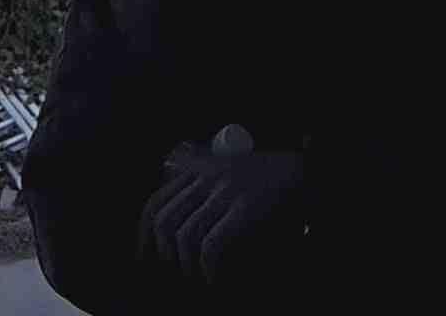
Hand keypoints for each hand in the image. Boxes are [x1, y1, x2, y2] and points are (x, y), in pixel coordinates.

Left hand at [136, 150, 305, 294]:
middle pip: (164, 218)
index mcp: (201, 169)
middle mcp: (208, 177)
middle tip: (169, 269)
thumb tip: (178, 218)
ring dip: (185, 263)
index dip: (144, 232)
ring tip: (194, 275)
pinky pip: (211, 243)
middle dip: (162, 251)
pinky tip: (213, 277)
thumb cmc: (266, 179)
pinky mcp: (243, 208)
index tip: (143, 254)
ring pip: (184, 233)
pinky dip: (208, 266)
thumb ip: (204, 182)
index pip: (157, 199)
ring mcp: (225, 192)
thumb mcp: (228, 170)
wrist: (302, 172)